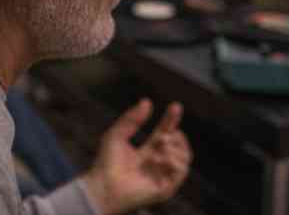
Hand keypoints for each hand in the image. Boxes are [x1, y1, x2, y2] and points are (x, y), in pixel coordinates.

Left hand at [82, 99, 191, 214]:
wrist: (103, 185)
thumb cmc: (106, 162)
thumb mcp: (117, 133)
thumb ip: (131, 118)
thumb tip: (147, 101)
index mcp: (147, 151)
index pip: (166, 133)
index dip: (172, 119)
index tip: (175, 106)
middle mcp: (158, 163)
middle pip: (179, 143)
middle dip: (174, 134)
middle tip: (162, 136)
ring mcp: (163, 176)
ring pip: (185, 156)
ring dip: (175, 147)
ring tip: (160, 146)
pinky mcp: (166, 188)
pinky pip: (182, 171)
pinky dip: (174, 160)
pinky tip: (159, 158)